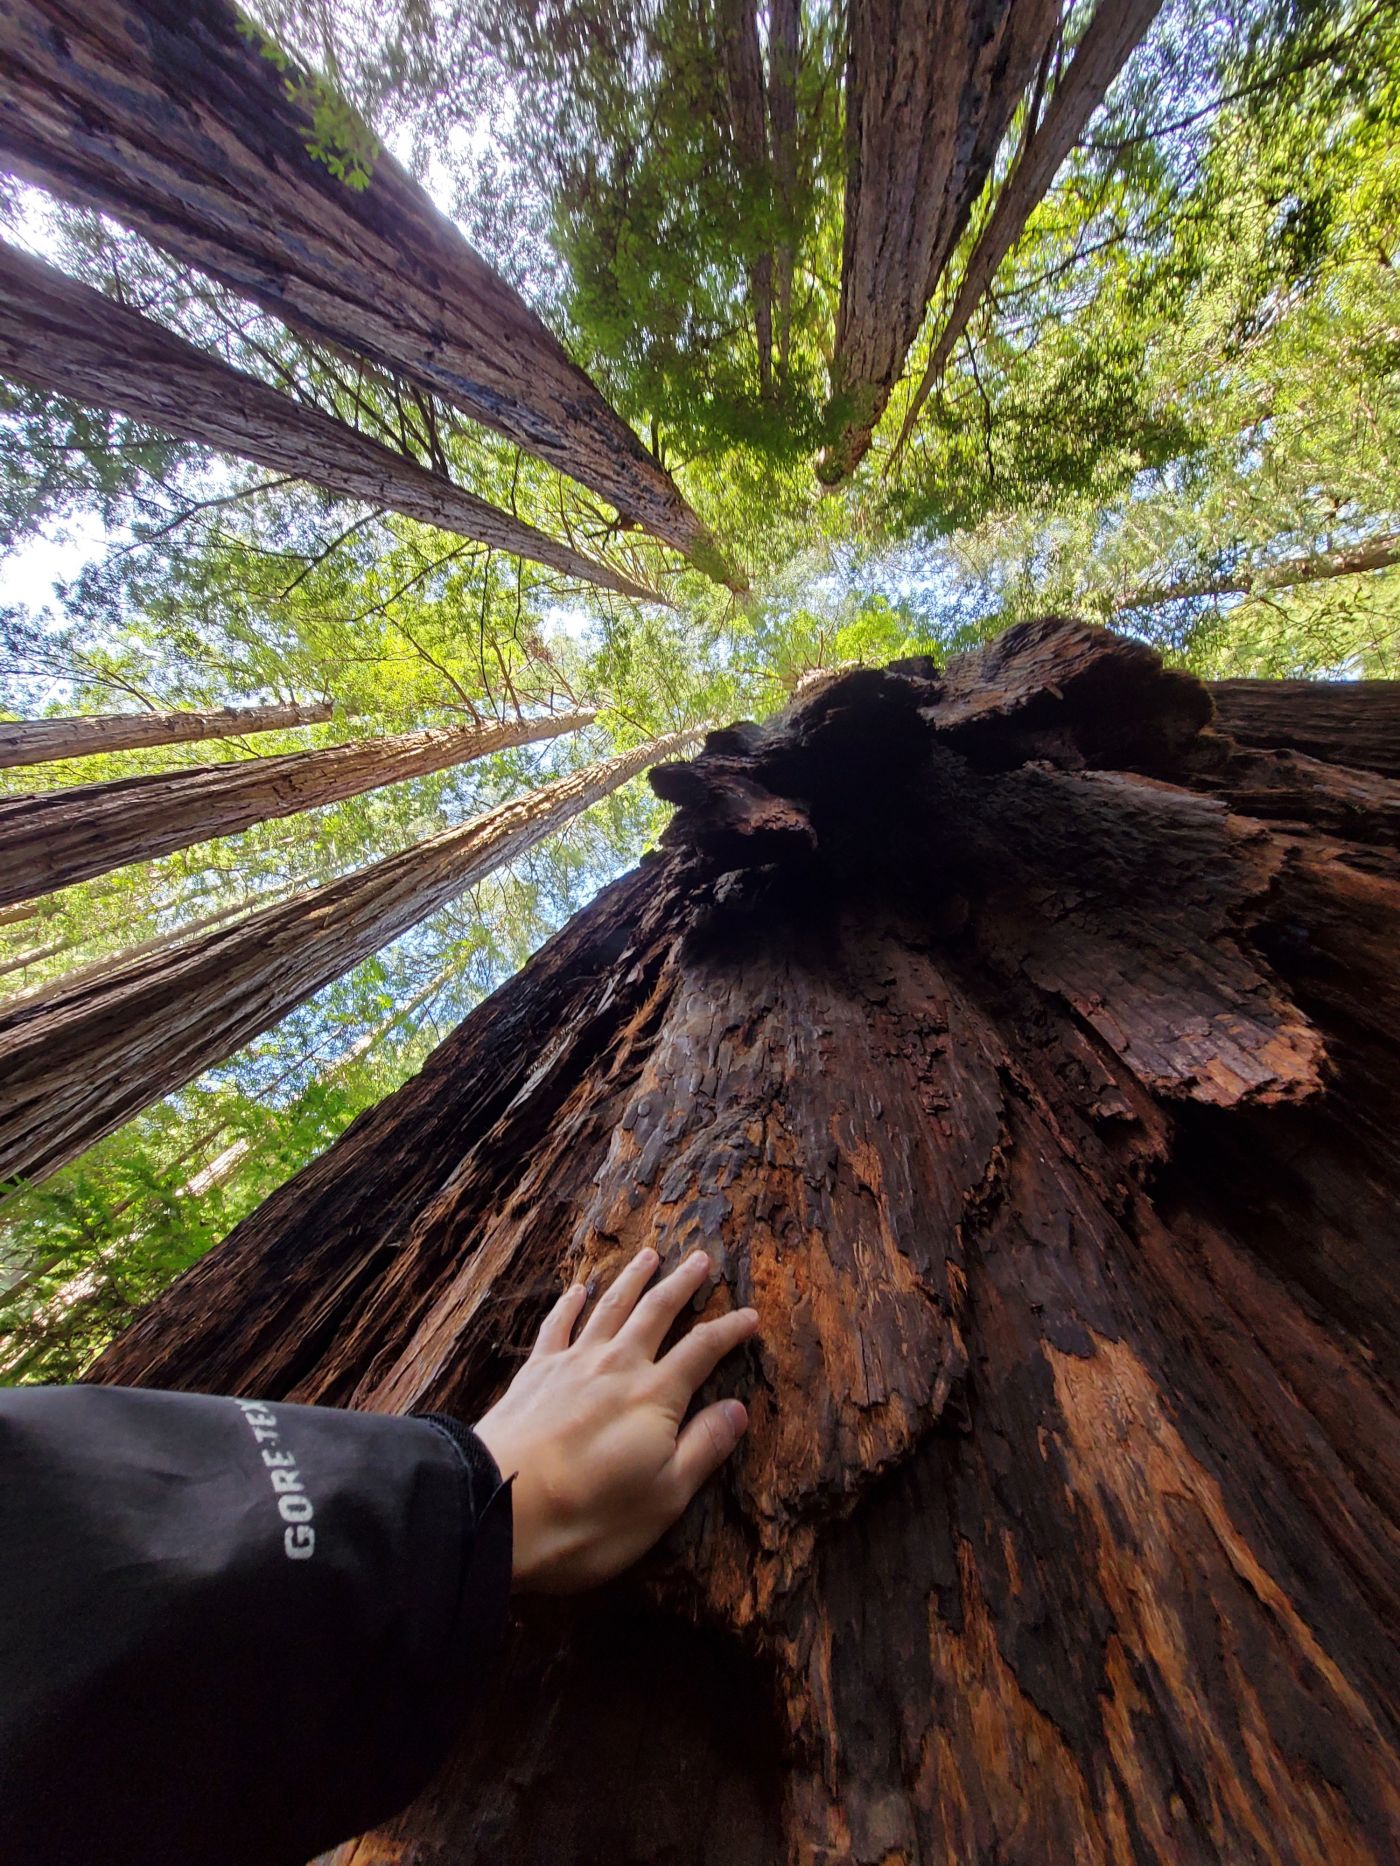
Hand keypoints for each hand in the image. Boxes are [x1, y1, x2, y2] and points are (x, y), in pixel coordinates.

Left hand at [474, 1247, 757, 1592]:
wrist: (498, 1509)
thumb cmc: (588, 1516)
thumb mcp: (664, 1498)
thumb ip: (703, 1448)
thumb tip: (738, 1409)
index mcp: (655, 1397)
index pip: (702, 1350)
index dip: (729, 1330)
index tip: (750, 1315)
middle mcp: (617, 1367)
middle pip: (657, 1312)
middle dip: (682, 1284)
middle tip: (702, 1257)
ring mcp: (572, 1364)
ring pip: (610, 1306)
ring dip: (633, 1279)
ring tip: (650, 1256)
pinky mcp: (534, 1373)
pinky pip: (557, 1324)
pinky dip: (570, 1303)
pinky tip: (577, 1288)